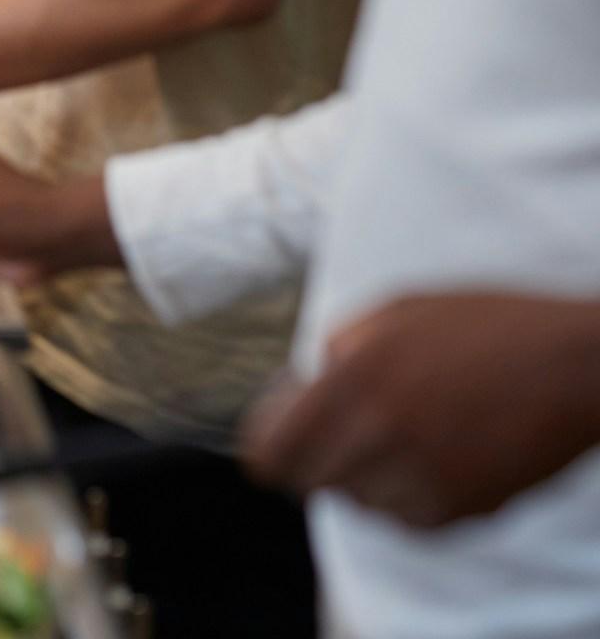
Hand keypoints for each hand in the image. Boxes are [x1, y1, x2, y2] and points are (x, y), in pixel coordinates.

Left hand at [241, 292, 599, 527]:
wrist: (574, 365)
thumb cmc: (484, 325)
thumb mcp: (394, 311)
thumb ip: (339, 348)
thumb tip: (307, 384)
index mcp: (355, 380)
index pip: (273, 452)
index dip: (263, 450)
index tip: (267, 443)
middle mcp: (383, 436)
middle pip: (311, 482)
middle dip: (312, 457)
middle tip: (333, 430)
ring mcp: (425, 480)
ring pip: (360, 502)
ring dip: (362, 476)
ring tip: (395, 434)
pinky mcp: (465, 510)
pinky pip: (409, 519)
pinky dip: (406, 496)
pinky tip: (430, 454)